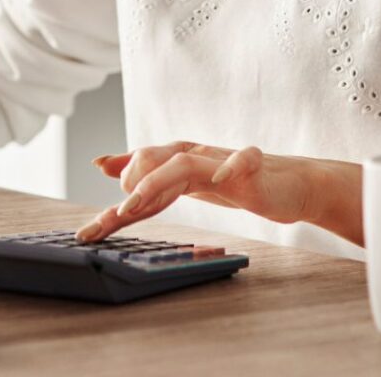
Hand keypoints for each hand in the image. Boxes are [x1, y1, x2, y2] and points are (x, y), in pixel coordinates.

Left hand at [74, 140, 362, 245]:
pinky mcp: (253, 166)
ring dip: (157, 179)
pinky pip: (241, 160)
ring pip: (184, 161)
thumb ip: (146, 175)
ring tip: (135, 200)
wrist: (288, 184)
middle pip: (154, 160)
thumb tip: (103, 165)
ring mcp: (222, 160)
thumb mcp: (185, 182)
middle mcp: (195, 156)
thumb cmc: (233, 182)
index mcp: (177, 161)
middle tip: (117, 215)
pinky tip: (217, 178)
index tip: (92, 224)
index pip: (140, 170)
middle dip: (130, 184)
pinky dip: (228, 165)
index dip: (113, 194)